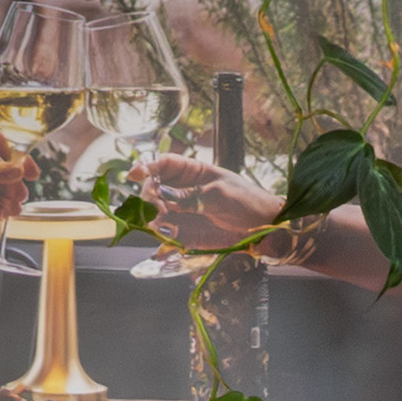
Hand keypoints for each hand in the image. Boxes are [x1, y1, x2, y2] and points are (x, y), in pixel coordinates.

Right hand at [130, 155, 282, 248]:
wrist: (266, 229)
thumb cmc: (247, 202)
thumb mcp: (220, 195)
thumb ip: (190, 197)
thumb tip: (162, 195)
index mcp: (193, 172)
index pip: (163, 164)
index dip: (147, 166)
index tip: (135, 174)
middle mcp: (183, 191)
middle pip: (154, 188)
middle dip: (149, 196)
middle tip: (155, 206)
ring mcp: (183, 212)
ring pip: (156, 212)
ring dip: (153, 217)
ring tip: (161, 223)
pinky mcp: (186, 233)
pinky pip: (167, 234)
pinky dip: (163, 236)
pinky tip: (166, 236)